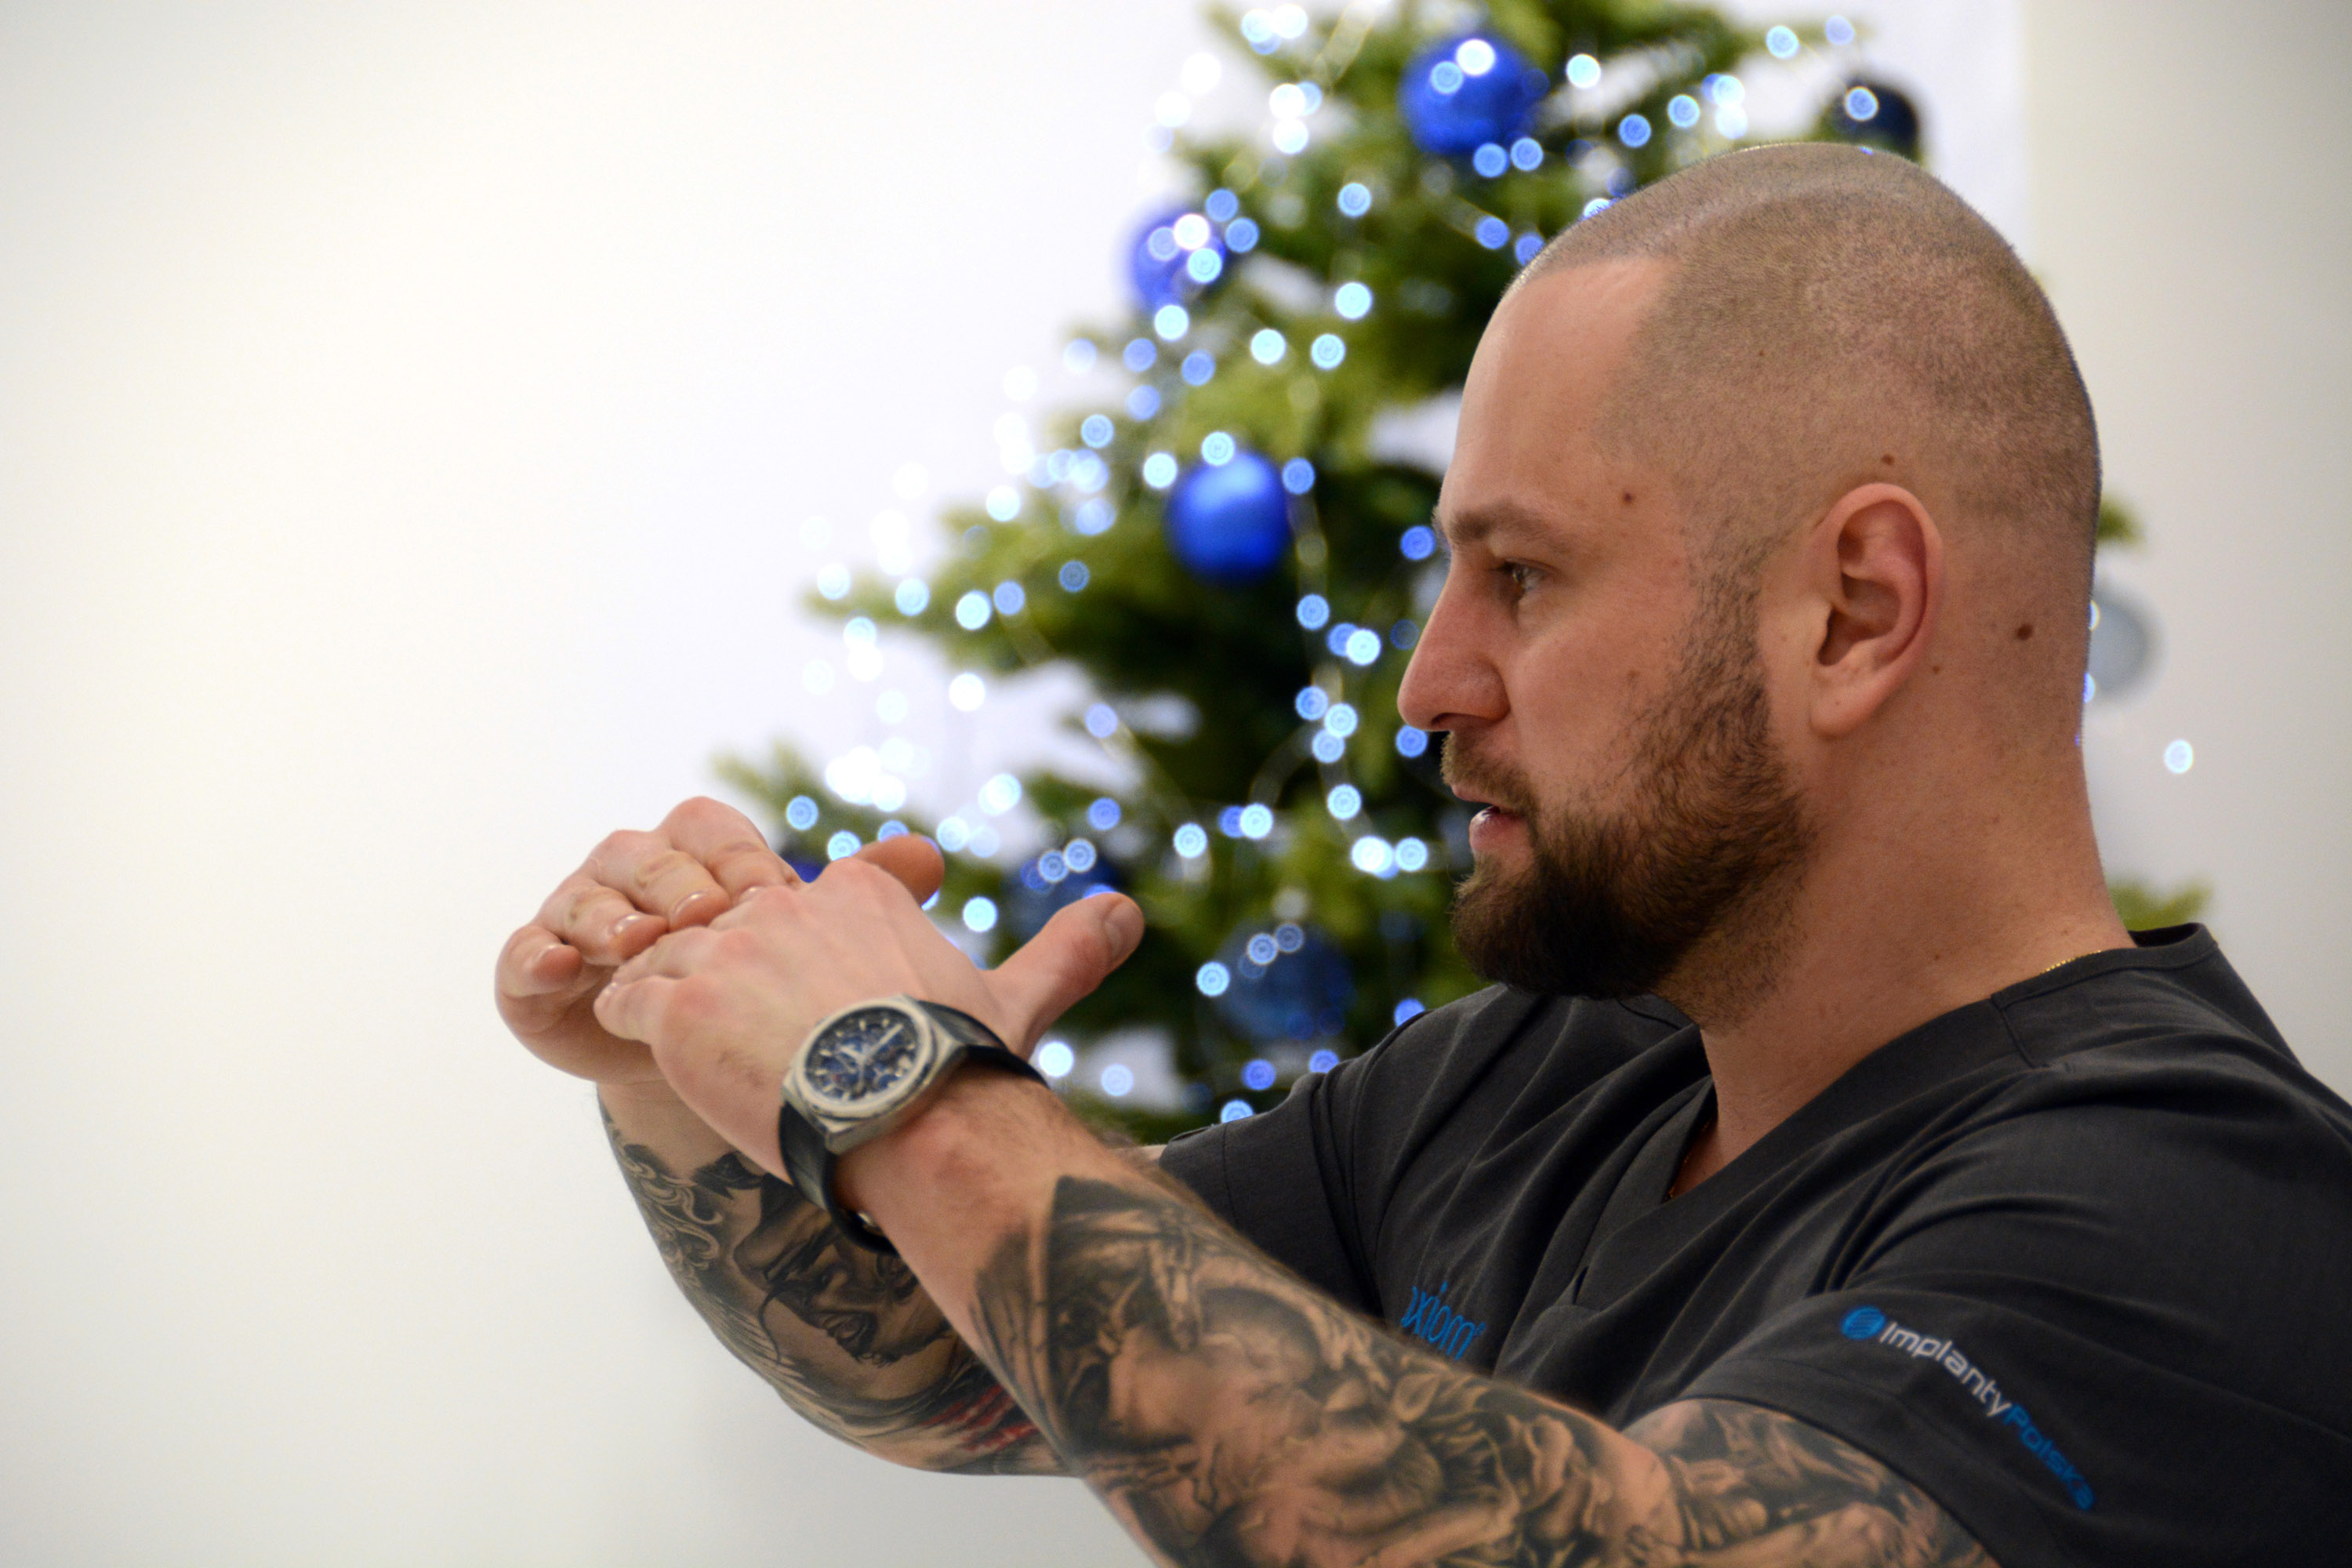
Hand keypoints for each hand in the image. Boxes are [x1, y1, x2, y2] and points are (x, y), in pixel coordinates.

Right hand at [494, 796, 945, 1087]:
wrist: (707, 1075)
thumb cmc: (765, 1000)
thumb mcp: (816, 949)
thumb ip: (869, 895)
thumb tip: (928, 855)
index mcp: (699, 857)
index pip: (711, 829)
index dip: (739, 857)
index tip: (776, 893)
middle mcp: (635, 877)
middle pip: (646, 853)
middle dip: (676, 882)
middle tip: (707, 919)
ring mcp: (578, 919)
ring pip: (584, 895)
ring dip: (610, 914)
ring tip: (639, 943)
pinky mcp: (533, 975)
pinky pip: (523, 953)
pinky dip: (539, 955)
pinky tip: (566, 968)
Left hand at [592, 851, 1144, 1172]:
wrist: (919, 1120)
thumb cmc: (967, 1067)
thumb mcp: (1017, 996)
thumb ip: (1067, 950)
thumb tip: (1129, 911)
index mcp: (859, 892)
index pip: (798, 904)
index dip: (790, 962)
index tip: (809, 1013)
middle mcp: (785, 902)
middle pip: (727, 929)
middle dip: (727, 980)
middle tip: (747, 1044)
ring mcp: (725, 949)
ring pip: (667, 957)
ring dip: (674, 1000)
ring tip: (695, 1053)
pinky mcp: (678, 1004)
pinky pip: (622, 997)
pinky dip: (629, 1022)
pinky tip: (655, 1054)